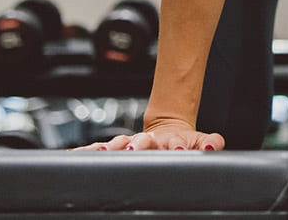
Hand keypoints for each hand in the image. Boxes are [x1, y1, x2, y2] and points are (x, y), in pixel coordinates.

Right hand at [70, 117, 224, 151]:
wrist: (169, 131)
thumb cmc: (184, 142)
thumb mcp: (201, 141)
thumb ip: (211, 143)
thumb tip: (213, 145)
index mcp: (169, 140)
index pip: (173, 142)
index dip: (176, 146)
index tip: (177, 149)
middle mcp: (148, 140)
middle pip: (141, 141)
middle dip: (137, 144)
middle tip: (132, 148)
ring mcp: (132, 144)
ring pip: (117, 144)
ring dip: (109, 148)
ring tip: (100, 152)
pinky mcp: (119, 149)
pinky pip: (99, 151)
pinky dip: (86, 153)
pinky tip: (74, 155)